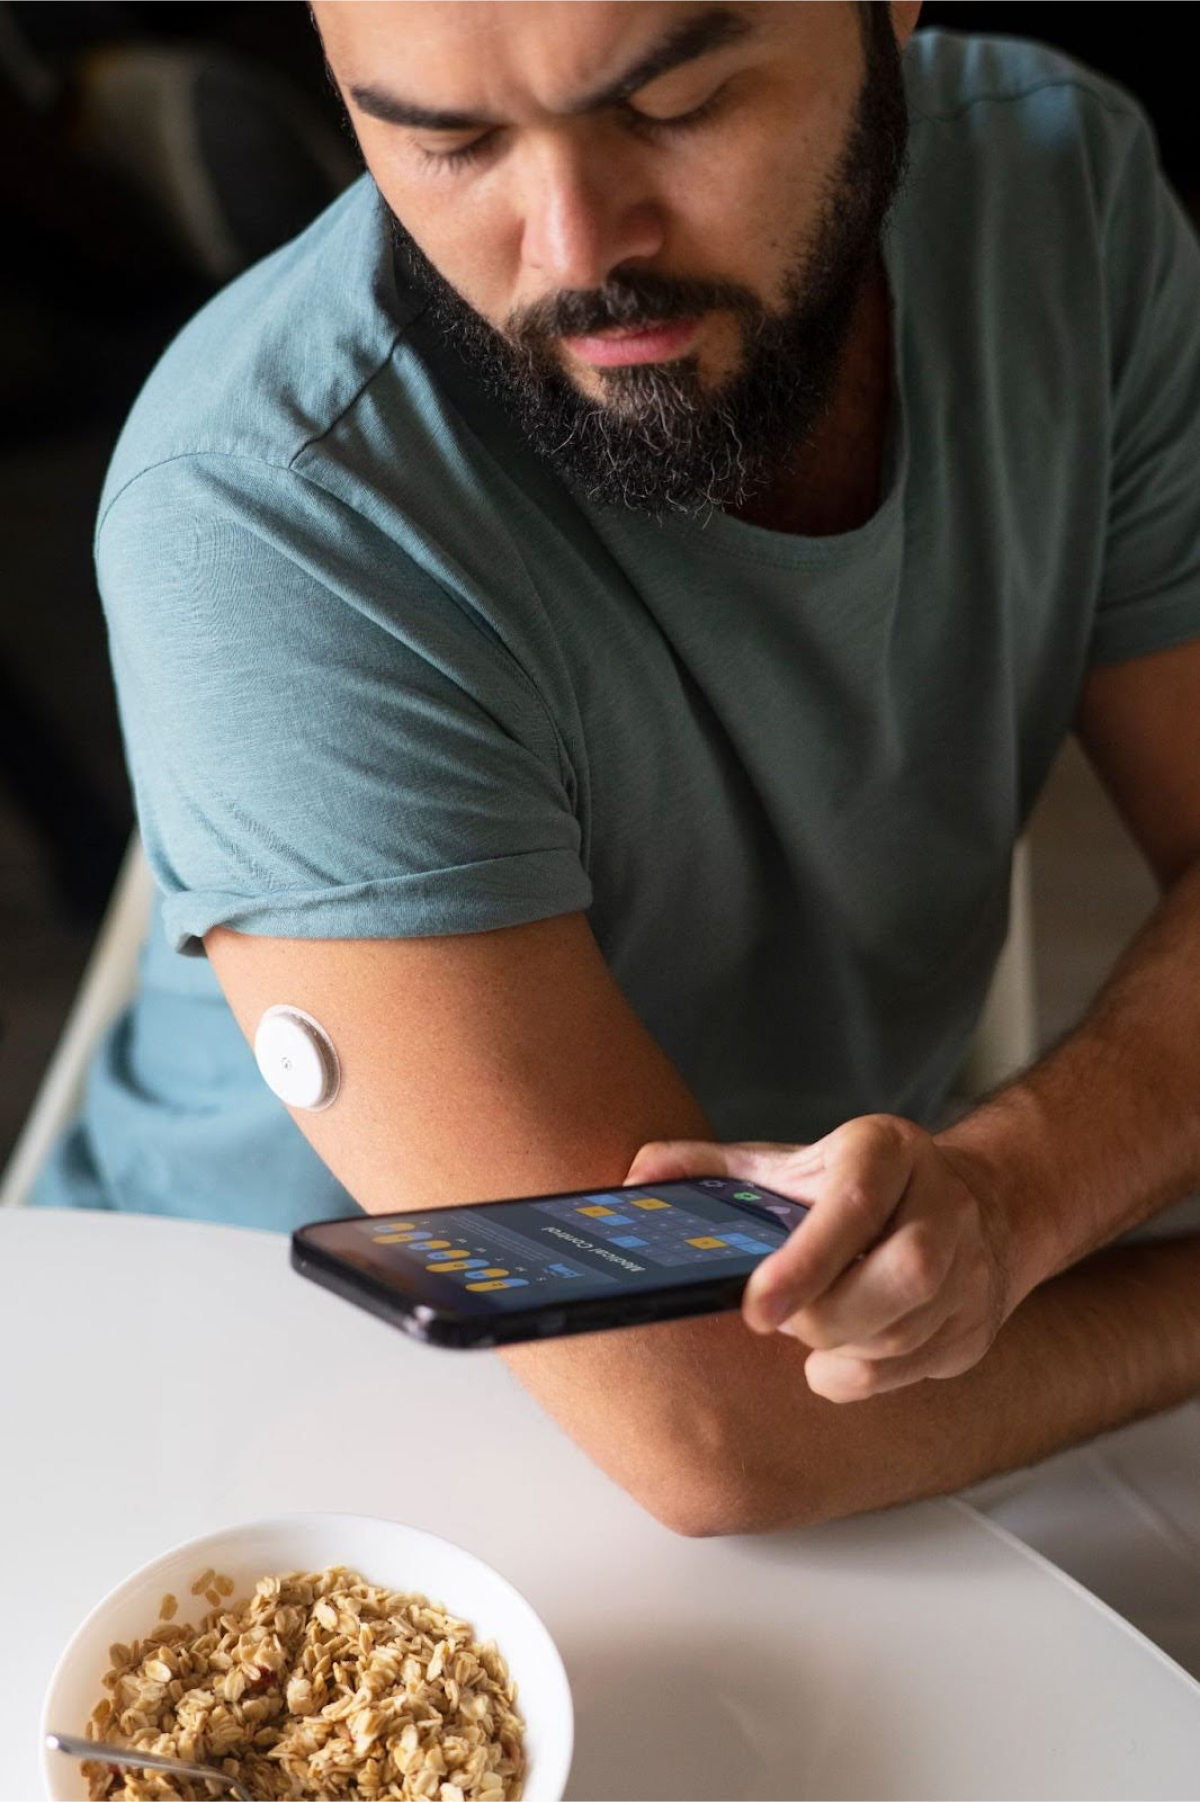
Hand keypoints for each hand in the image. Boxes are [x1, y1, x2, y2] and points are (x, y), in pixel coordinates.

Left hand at [623, 1116, 1018, 1402]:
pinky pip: (913, 1370)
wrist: (970, 1202)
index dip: (805, 1262)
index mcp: (885, 1150)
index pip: (853, 1206)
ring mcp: (971, 1265)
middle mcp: (941, 1201)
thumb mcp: (787, 1164)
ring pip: (904, 1333)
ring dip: (838, 1348)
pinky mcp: (979, 1323)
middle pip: (900, 1277)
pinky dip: (861, 1375)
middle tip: (778, 1316)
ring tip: (807, 1324)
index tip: (757, 1309)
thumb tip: (636, 1180)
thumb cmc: (856, 1185)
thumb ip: (710, 1170)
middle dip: (826, 1316)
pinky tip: (840, 1351)